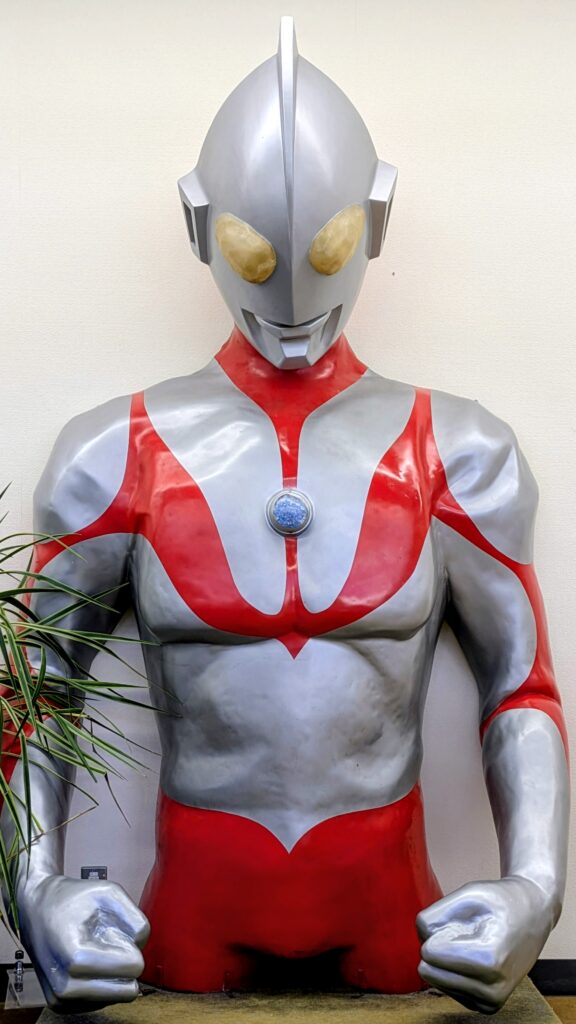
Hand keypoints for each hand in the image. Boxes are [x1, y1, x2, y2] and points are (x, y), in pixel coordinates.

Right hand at [18, 875, 149, 1011]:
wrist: (35, 910)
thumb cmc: (72, 899)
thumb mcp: (108, 892)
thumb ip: (135, 917)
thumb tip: (141, 946)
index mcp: (75, 956)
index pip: (132, 968)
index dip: (132, 947)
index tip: (114, 932)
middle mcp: (64, 985)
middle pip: (126, 990)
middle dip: (124, 965)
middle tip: (106, 943)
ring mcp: (61, 999)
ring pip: (115, 998)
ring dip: (113, 975)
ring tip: (95, 950)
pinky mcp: (60, 1006)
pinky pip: (101, 1002)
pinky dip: (102, 984)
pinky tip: (89, 963)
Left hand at [416, 877, 554, 1014]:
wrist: (533, 915)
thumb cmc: (500, 902)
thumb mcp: (468, 893)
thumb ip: (436, 914)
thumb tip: (421, 939)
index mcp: (489, 961)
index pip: (430, 953)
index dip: (440, 930)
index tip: (465, 922)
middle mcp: (492, 990)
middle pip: (429, 969)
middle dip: (440, 946)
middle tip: (467, 932)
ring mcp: (489, 1002)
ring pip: (434, 979)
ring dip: (446, 958)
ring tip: (473, 942)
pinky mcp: (485, 1007)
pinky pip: (446, 987)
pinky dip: (452, 969)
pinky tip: (472, 956)